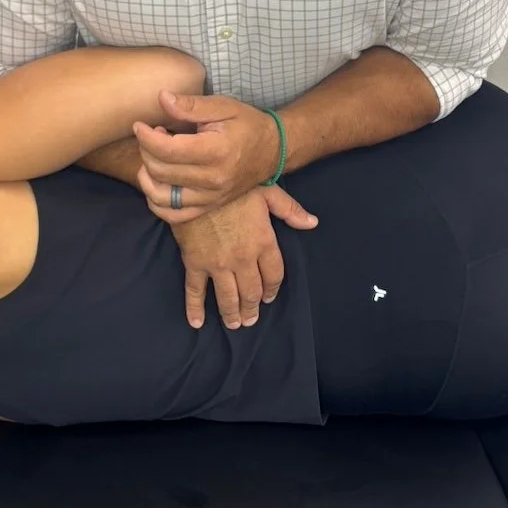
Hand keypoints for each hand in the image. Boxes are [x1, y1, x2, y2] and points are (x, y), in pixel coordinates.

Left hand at [134, 92, 283, 223]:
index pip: (167, 150)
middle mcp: (213, 179)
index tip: (140, 125)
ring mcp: (211, 197)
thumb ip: (191, 105)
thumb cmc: (247, 124)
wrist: (273, 151)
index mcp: (217, 151)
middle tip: (152, 135)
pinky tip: (156, 183)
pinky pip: (174, 215)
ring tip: (153, 158)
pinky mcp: (209, 206)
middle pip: (160, 172)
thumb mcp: (223, 106)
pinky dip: (157, 202)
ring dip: (147, 176)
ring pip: (162, 197)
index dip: (145, 137)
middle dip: (146, 151)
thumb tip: (161, 98)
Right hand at [171, 186, 317, 329]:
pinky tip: (197, 322)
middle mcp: (243, 259)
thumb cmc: (233, 186)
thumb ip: (290, 210)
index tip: (269, 297)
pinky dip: (195, 308)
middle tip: (251, 318)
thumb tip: (312, 223)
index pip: (273, 275)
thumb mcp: (267, 191)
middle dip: (252, 307)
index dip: (272, 289)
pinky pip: (195, 290)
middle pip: (251, 291)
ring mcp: (217, 264)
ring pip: (228, 296)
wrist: (195, 183)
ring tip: (235, 324)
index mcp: (263, 242)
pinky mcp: (194, 262)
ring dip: (232, 314)